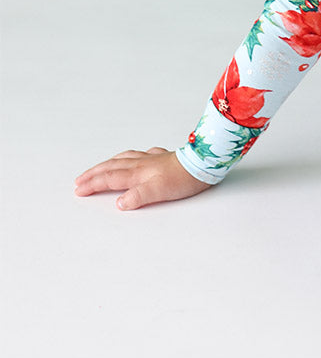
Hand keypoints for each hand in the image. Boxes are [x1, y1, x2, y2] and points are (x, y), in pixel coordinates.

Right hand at [74, 147, 211, 210]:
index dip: (92, 184)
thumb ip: (137, 197)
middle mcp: (142, 164)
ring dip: (108, 163)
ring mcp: (152, 159)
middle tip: (79, 179)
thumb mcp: (159, 192)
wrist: (204, 163)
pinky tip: (135, 157)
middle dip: (94, 173)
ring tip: (100, 167)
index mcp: (138, 173)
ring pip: (124, 158)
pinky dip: (131, 156)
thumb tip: (119, 203)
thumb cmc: (184, 178)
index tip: (78, 190)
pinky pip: (141, 154)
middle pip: (112, 167)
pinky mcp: (164, 157)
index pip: (109, 179)